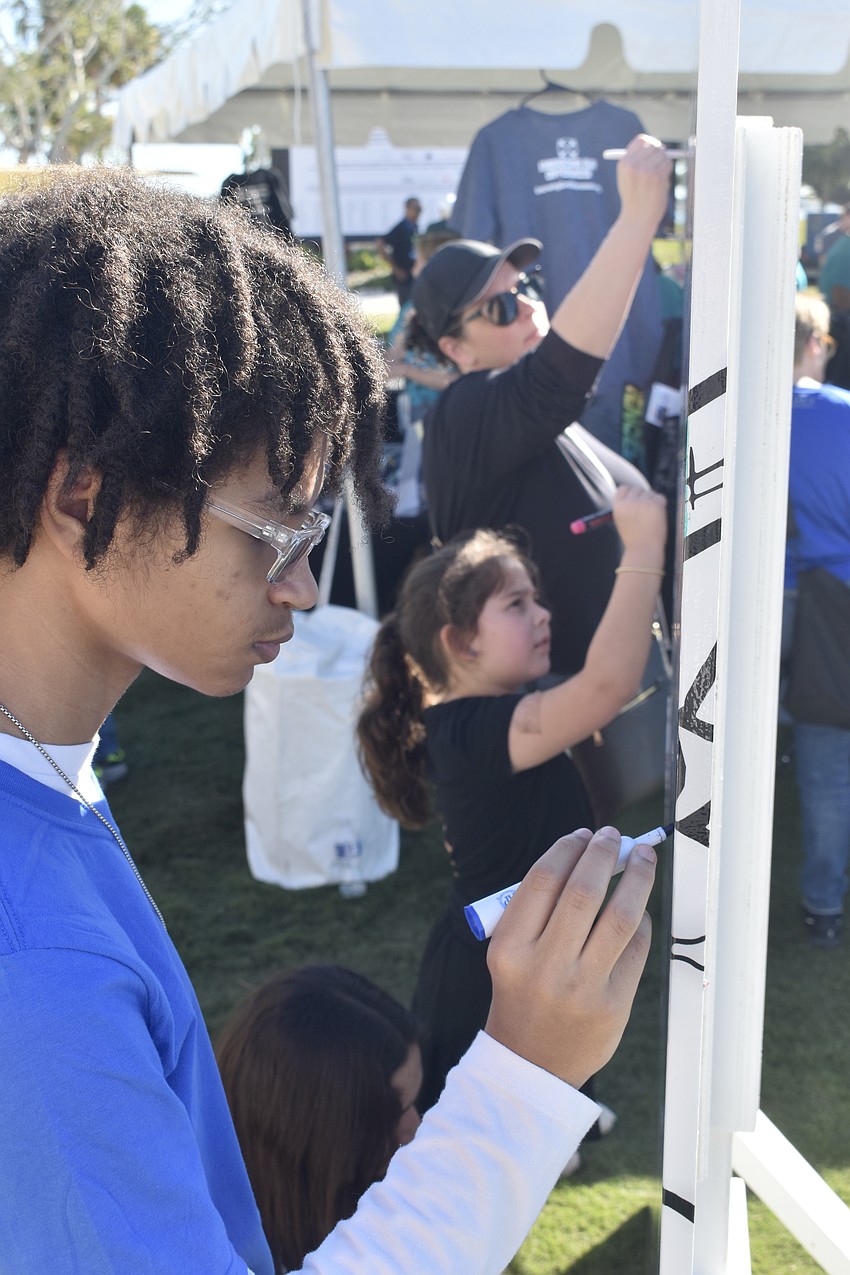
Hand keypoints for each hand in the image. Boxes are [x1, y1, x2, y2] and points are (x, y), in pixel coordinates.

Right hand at [484, 827, 655, 1088]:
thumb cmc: (522, 994)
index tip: (583, 835)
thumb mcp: (510, 953)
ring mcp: (582, 987)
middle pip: (584, 891)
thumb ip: (539, 909)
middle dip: (604, 854)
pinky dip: (641, 920)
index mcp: (509, 947)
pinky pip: (636, 947)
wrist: (532, 1064)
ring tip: (642, 857)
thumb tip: (589, 857)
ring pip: (620, 916)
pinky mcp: (613, 1005)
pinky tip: (640, 908)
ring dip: (636, 878)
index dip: (568, 849)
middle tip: (614, 837)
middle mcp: (544, 966)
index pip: (543, 879)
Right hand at [611, 485, 666, 561]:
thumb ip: (627, 505)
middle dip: (642, 499)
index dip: (630, 494)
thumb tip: (638, 493)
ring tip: (649, 519)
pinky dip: (661, 505)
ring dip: (652, 503)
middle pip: (638, 489)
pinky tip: (657, 517)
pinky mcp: (656, 504)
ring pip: (650, 493)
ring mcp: (643, 502)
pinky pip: (660, 497)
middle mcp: (629, 501)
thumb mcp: (623, 519)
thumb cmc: (634, 538)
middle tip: (644, 514)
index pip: (624, 488)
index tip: (635, 503)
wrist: (643, 549)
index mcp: (618, 505)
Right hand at [616, 135, 671, 230]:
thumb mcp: (627, 178)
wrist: (637, 219)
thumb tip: (654, 144)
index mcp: (624, 163)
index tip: (654, 150)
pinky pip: (668, 164)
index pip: (641, 140)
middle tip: (659, 163)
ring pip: (662, 154)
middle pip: (654, 144)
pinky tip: (661, 182)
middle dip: (659, 153)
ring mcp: (646, 170)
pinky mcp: (657, 176)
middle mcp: (633, 164)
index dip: (650, 143)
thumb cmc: (634, 199)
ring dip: (663, 163)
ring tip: (657, 177)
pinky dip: (667, 171)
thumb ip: (636, 161)